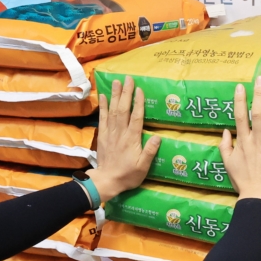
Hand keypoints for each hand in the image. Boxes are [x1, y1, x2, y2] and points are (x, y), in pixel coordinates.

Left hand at [87, 75, 161, 203]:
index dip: (138, 103)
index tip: (140, 89)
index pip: (136, 117)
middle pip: (123, 109)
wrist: (107, 181)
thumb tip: (157, 137)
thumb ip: (150, 152)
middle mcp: (120, 132)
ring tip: (116, 82)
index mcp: (132, 139)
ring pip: (113, 111)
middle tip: (128, 79)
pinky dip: (103, 106)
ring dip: (115, 95)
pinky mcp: (103, 136)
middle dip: (126, 93)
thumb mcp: (143, 167)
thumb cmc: (128, 175)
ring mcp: (110, 133)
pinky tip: (104, 96)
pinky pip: (103, 118)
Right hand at [220, 77, 260, 208]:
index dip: (240, 100)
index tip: (240, 87)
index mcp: (243, 141)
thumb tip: (226, 130)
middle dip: (259, 94)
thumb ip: (225, 146)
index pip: (240, 116)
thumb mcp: (228, 163)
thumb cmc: (243, 181)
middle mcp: (256, 139)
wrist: (257, 195)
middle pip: (257, 112)